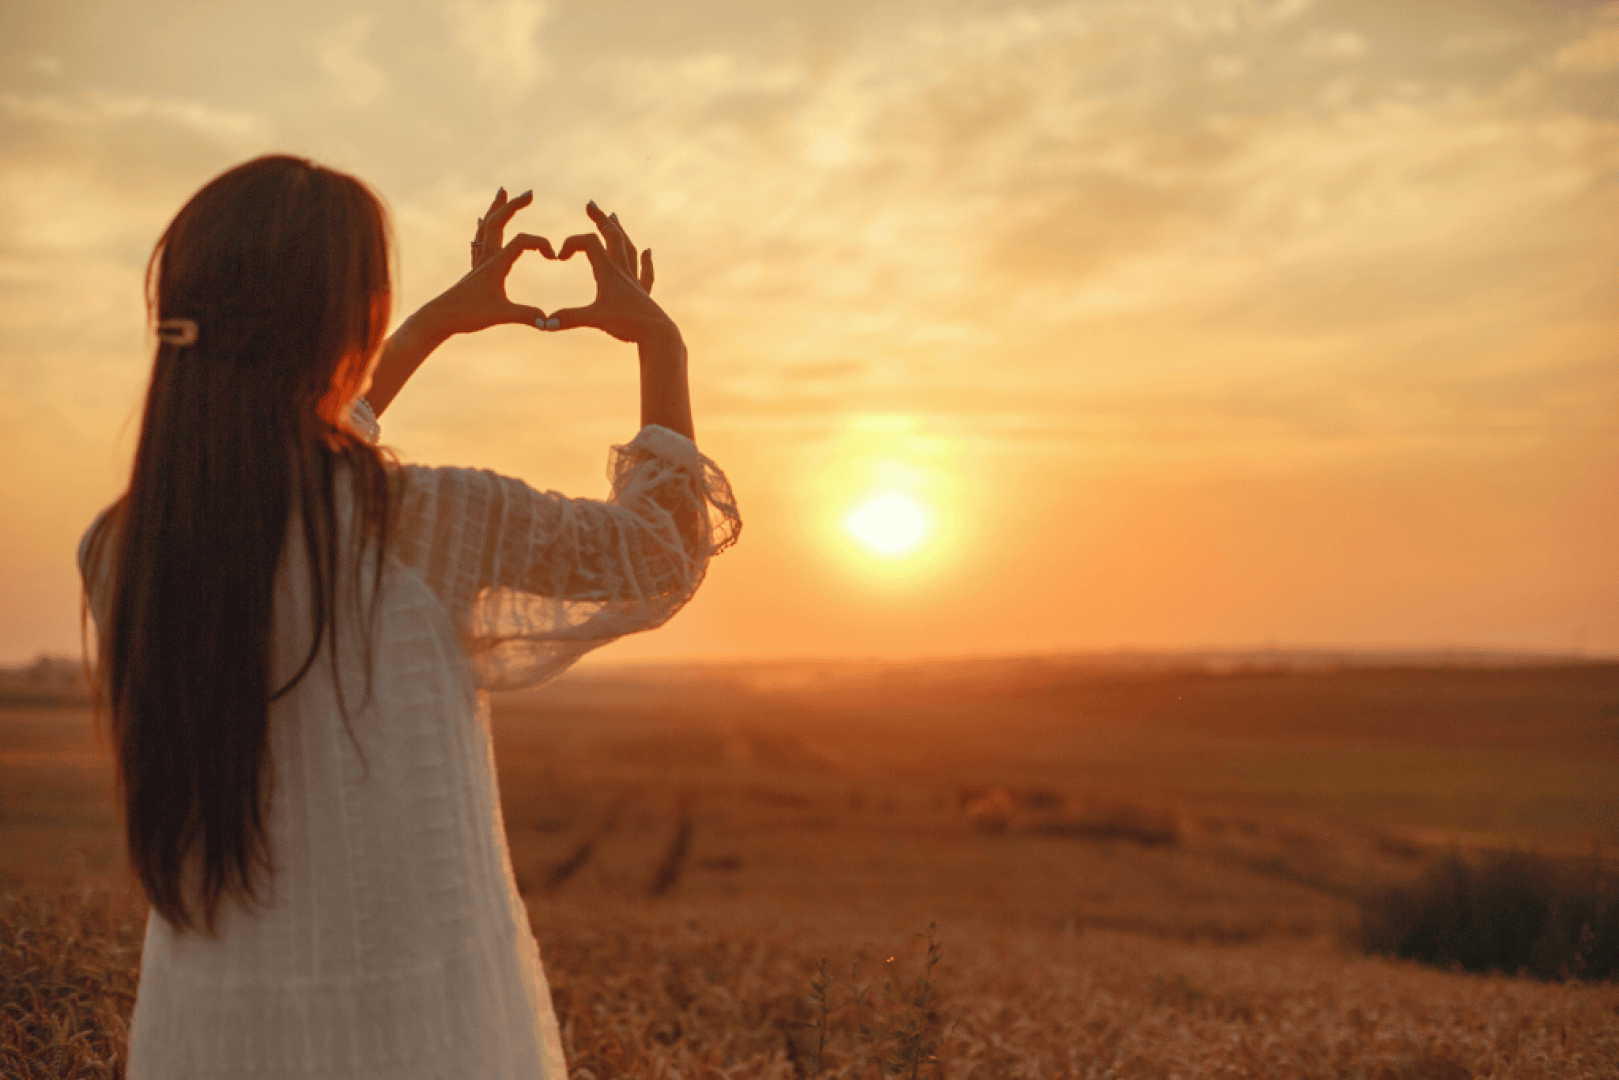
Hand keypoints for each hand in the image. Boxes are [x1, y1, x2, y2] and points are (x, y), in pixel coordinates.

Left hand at [419, 187, 549, 336]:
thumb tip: (548, 323)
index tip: (553, 257)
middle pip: (498, 222)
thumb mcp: (500, 315)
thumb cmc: (467, 315)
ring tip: (502, 192)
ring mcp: (479, 263)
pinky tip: (481, 222)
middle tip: (529, 193)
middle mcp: (486, 258)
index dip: (540, 244)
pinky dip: (483, 226)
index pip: (520, 242)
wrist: (439, 318)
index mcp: (495, 265)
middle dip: (514, 206)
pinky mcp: (474, 270)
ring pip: (486, 227)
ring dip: (496, 208)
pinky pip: (479, 240)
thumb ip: (525, 316)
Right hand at [544, 201, 676, 344]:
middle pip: (612, 236)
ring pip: (628, 248)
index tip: (559, 257)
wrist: (657, 334)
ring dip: (620, 231)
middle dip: (599, 219)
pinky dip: (646, 260)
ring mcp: (634, 281)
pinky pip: (646, 272)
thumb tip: (543, 324)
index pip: (589, 243)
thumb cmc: (627, 324)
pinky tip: (648, 251)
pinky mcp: (644, 294)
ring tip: (615, 218)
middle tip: (590, 204)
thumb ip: (568, 319)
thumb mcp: (594, 320)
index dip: (571, 244)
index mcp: (608, 272)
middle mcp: (622, 271)